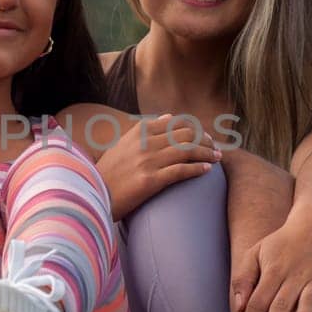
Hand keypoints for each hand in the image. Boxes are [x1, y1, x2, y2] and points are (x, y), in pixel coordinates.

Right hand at [95, 114, 220, 220]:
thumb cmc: (109, 172)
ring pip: (187, 151)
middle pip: (186, 135)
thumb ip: (145, 130)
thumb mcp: (124, 143)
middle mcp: (145, 143)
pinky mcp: (151, 180)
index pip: (177, 123)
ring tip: (217, 158)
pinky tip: (207, 170)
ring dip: (207, 153)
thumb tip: (168, 116)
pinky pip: (181, 171)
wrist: (94, 194)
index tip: (204, 137)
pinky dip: (198, 169)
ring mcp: (148, 161)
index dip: (195, 129)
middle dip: (205, 140)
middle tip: (215, 148)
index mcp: (139, 131)